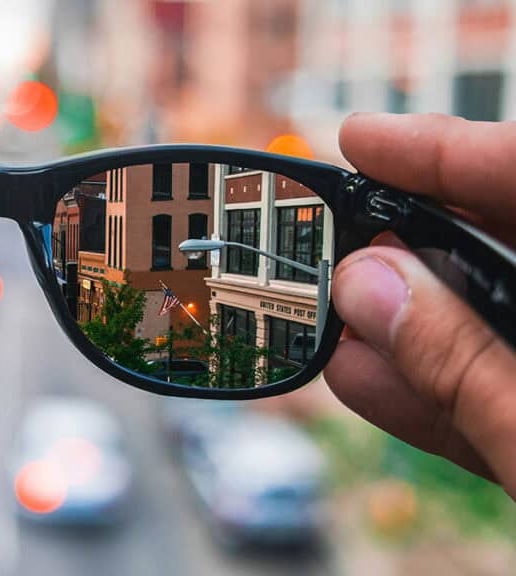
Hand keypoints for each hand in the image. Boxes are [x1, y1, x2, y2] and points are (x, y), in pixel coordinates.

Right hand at [327, 112, 515, 498]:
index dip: (454, 153)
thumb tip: (370, 288)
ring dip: (417, 337)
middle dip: (421, 251)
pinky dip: (444, 399)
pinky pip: (513, 404)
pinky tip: (370, 384)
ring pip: (509, 337)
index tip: (365, 141)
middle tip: (337, 245)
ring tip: (334, 326)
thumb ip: (467, 367)